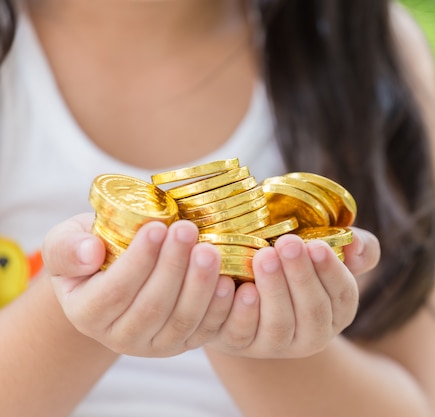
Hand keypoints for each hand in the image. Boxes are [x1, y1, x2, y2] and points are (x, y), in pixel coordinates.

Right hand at [43, 213, 231, 357]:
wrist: (117, 272)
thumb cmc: (93, 249)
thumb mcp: (67, 243)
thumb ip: (67, 248)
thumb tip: (89, 252)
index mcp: (86, 313)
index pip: (115, 291)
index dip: (138, 260)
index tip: (157, 226)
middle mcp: (119, 337)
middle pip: (152, 307)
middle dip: (173, 266)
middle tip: (188, 230)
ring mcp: (154, 344)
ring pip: (181, 320)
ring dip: (199, 285)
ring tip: (210, 250)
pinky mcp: (184, 343)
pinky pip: (205, 331)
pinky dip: (220, 308)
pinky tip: (229, 281)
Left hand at [203, 228, 379, 358]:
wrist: (245, 284)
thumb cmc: (294, 263)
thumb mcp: (325, 252)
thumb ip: (356, 246)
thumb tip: (356, 245)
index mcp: (336, 313)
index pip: (343, 296)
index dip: (331, 272)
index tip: (317, 245)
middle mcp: (310, 336)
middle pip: (312, 313)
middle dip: (301, 276)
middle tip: (288, 242)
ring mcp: (273, 345)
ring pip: (278, 326)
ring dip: (273, 290)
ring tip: (263, 256)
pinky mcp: (238, 344)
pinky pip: (240, 333)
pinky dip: (239, 311)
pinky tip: (234, 285)